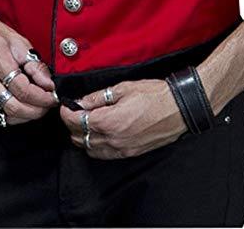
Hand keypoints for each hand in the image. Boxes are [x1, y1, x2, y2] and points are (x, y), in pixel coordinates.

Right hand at [0, 17, 58, 124]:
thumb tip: (48, 83)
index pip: (21, 88)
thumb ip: (34, 64)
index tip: (53, 95)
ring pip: (5, 114)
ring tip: (39, 107)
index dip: (41, 96)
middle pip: (13, 106)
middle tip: (49, 104)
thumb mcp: (19, 41)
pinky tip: (23, 109)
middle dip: (36, 110)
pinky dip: (13, 115)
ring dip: (26, 115)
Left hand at [59, 78, 187, 158]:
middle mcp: (112, 139)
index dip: (66, 113)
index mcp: (108, 121)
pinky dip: (94, 146)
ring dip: (82, 137)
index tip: (64, 105)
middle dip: (72, 124)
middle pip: (79, 137)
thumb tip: (82, 101)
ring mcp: (120, 149)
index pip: (77, 121)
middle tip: (73, 111)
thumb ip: (99, 97)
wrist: (179, 110)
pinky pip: (103, 154)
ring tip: (83, 122)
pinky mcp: (129, 153)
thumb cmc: (154, 95)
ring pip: (89, 149)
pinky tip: (97, 135)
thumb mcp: (123, 88)